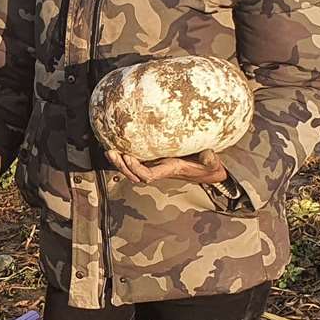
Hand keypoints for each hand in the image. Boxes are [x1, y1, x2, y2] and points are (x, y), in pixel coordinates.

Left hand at [106, 147, 227, 186]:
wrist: (205, 169)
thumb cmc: (206, 165)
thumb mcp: (211, 162)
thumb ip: (210, 159)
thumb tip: (209, 154)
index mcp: (168, 170)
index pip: (147, 175)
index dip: (136, 168)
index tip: (128, 156)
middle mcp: (158, 169)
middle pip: (134, 174)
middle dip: (121, 166)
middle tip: (111, 152)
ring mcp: (154, 164)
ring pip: (131, 168)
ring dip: (119, 161)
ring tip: (109, 150)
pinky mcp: (153, 158)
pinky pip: (135, 159)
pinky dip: (124, 155)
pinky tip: (116, 144)